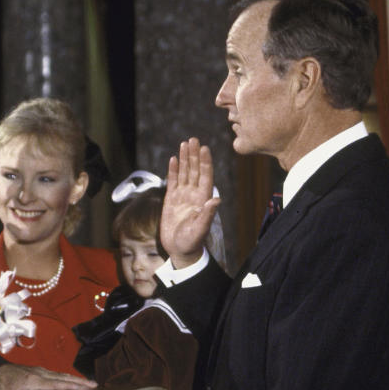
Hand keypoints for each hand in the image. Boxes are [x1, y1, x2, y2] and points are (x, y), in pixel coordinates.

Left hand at [0, 364, 96, 389]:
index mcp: (34, 381)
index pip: (59, 383)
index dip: (75, 386)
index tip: (90, 388)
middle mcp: (40, 373)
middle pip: (64, 377)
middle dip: (81, 381)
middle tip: (97, 386)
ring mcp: (39, 371)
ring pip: (61, 375)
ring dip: (75, 379)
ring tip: (90, 386)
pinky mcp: (38, 372)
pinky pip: (56, 375)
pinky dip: (67, 379)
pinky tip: (73, 384)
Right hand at [160, 138, 221, 267]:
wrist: (180, 250)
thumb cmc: (192, 242)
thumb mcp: (200, 230)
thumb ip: (207, 214)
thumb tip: (216, 199)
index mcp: (203, 199)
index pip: (205, 176)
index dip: (205, 162)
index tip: (204, 148)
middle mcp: (194, 195)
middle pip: (195, 170)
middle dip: (194, 155)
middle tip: (193, 139)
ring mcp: (182, 196)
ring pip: (185, 173)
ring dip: (185, 158)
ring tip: (184, 143)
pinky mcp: (172, 200)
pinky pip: (173, 181)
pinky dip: (174, 170)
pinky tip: (173, 159)